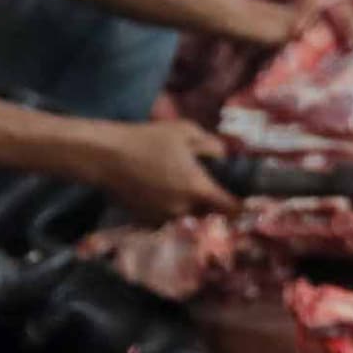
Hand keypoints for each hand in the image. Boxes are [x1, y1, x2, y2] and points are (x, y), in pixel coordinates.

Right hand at [100, 118, 233, 219]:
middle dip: (210, 199)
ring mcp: (163, 218)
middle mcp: (183, 209)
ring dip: (187, 202)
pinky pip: (166, 216)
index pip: (231, 208)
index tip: (248, 202)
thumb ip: (212, 145)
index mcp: (198, 189)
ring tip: (171, 178)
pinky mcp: (146, 221)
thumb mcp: (185, 131)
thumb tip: (224, 156)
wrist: (104, 156)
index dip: (243, 206)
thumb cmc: (146, 139)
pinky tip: (154, 186)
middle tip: (202, 179)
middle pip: (209, 212)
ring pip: (186, 214)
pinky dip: (167, 205)